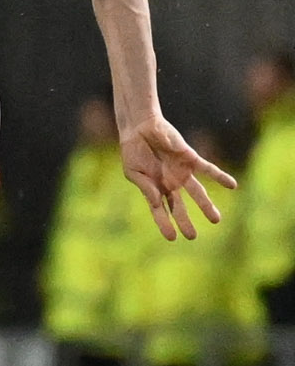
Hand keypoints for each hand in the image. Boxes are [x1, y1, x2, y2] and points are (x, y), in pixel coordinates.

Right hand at [120, 116, 235, 240]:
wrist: (140, 127)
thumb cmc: (132, 150)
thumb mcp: (133, 172)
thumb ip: (146, 188)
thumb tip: (157, 203)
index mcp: (154, 188)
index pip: (160, 210)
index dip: (165, 224)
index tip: (172, 238)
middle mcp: (170, 183)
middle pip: (180, 206)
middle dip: (186, 221)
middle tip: (192, 237)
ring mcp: (181, 172)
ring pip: (197, 192)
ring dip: (206, 205)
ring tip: (215, 220)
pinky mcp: (190, 159)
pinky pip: (208, 170)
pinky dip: (220, 177)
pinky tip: (232, 186)